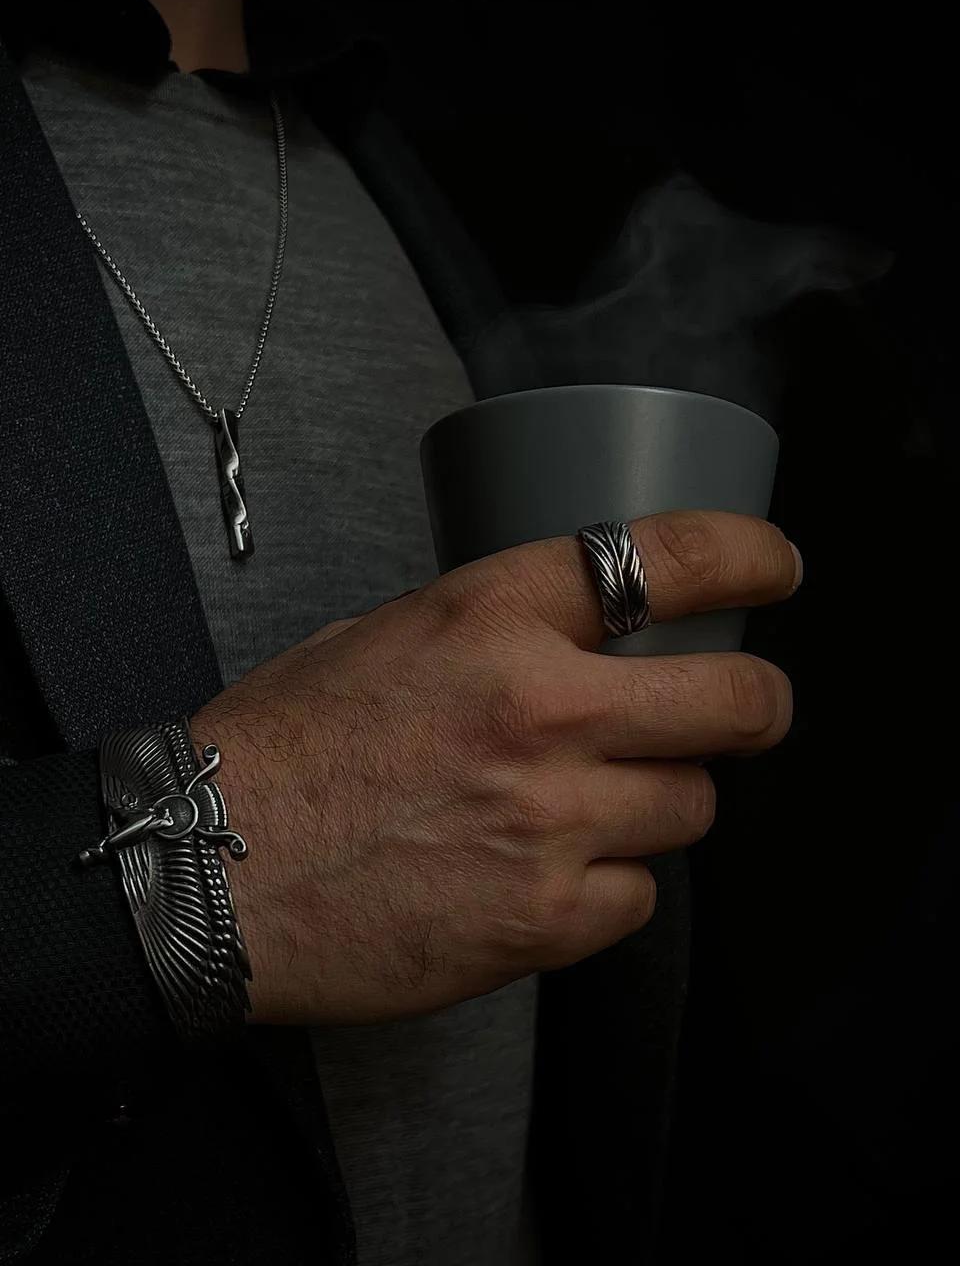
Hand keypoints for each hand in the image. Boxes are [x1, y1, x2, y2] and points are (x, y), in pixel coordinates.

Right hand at [192, 511, 799, 1025]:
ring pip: (691, 809)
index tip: (776, 566)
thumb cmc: (281, 750)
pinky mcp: (544, 920)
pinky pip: (640, 897)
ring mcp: (550, 821)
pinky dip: (612, 885)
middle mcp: (539, 712)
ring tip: (596, 805)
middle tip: (749, 710)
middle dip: (758, 705)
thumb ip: (489, 633)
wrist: (208, 871)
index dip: (747, 556)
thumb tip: (573, 640)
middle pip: (733, 703)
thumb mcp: (381, 638)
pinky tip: (551, 873)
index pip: (665, 560)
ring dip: (662, 802)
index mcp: (490, 618)